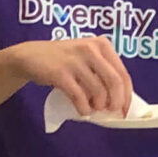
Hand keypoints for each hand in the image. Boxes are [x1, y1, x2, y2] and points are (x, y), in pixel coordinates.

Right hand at [11, 36, 133, 117]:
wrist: (30, 56)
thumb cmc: (64, 60)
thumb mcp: (86, 57)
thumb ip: (103, 72)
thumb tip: (119, 100)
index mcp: (102, 44)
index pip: (123, 73)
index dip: (127, 95)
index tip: (125, 110)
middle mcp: (90, 49)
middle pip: (114, 82)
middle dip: (116, 102)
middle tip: (111, 112)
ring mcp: (75, 60)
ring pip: (98, 91)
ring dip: (98, 106)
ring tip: (93, 109)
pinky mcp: (60, 73)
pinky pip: (79, 96)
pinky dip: (84, 108)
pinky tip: (83, 111)